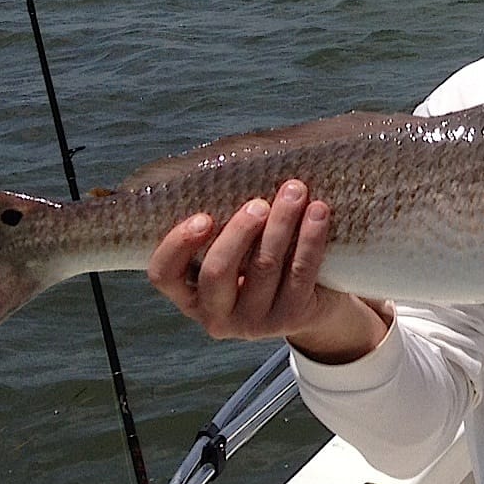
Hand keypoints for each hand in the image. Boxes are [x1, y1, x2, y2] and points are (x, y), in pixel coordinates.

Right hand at [146, 179, 390, 363]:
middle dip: (239, 232)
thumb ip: (226, 222)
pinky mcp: (290, 319)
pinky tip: (319, 212)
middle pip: (217, 272)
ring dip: (281, 224)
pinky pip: (301, 273)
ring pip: (264, 268)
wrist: (314, 305)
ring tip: (295, 191)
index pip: (164, 274)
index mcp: (190, 295)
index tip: (203, 216)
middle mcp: (215, 315)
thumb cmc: (264, 262)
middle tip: (259, 203)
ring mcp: (253, 323)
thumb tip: (238, 161)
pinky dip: (311, 238)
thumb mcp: (238, 251)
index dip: (177, 246)